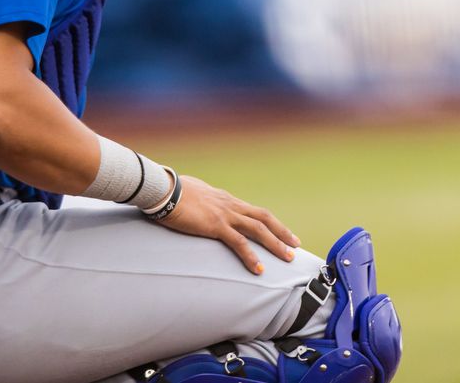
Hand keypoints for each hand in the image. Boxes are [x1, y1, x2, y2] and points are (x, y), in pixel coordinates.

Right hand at [155, 174, 300, 274]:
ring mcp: (225, 214)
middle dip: (282, 231)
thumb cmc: (171, 192)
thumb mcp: (192, 195)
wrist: (163, 189)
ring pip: (259, 229)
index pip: (253, 211)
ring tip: (288, 258)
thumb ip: (200, 201)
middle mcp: (230, 204)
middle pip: (264, 217)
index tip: (280, 232)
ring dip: (276, 244)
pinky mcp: (216, 226)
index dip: (269, 222)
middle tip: (296, 244)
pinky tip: (260, 269)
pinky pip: (239, 243)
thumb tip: (198, 205)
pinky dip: (251, 257)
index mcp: (225, 198)